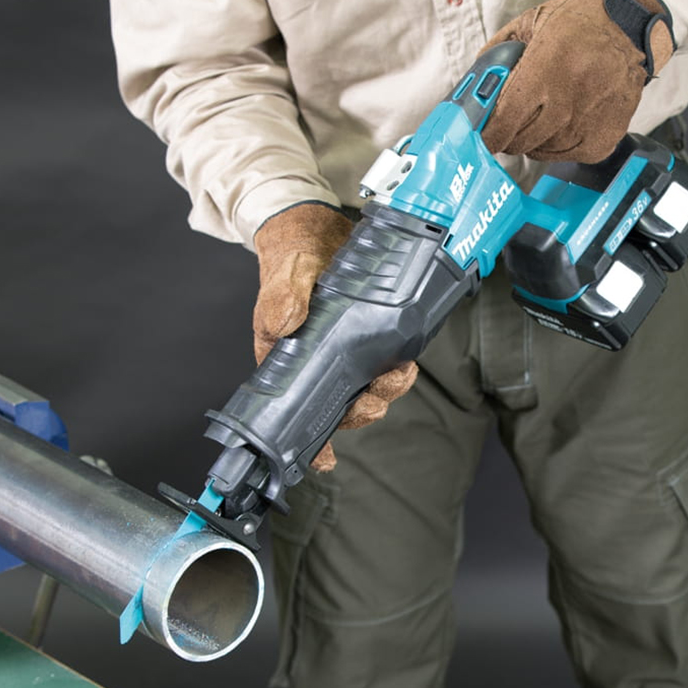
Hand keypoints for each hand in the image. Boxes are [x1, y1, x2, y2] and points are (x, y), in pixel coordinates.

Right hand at [253, 202, 417, 471]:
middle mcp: (317, 360)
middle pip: (339, 403)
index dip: (310, 438)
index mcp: (287, 358)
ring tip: (398, 373)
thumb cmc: (291, 254)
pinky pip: (385, 361)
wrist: (318, 228)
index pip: (295, 407)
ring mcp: (346, 349)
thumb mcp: (284, 272)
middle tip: (375, 396)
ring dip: (385, 389)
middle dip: (362, 409)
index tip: (323, 459)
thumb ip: (282, 296)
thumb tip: (285, 323)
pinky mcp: (370, 333)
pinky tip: (406, 359)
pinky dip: (398, 366)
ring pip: (366, 385)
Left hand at [482, 0, 674, 163]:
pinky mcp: (605, 138)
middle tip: (510, 123)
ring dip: (534, 140)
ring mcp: (589, 121)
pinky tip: (563, 124)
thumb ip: (497, 55)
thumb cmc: (579, 22)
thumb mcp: (531, 24)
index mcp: (547, 68)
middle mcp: (569, 99)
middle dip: (508, 135)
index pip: (504, 121)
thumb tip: (473, 90)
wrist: (631, 20)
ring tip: (542, 115)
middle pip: (520, 140)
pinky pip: (568, 155)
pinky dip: (559, 146)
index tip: (482, 135)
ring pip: (542, 151)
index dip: (488, 134)